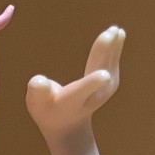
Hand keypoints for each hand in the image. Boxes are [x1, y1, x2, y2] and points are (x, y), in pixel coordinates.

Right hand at [25, 26, 124, 140]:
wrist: (67, 124)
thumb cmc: (47, 109)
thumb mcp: (36, 103)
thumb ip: (37, 92)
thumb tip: (39, 82)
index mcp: (71, 101)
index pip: (81, 91)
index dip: (91, 83)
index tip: (104, 76)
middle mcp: (91, 97)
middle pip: (98, 72)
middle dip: (103, 53)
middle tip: (110, 33)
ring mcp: (104, 92)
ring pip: (109, 66)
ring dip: (113, 47)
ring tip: (116, 30)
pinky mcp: (112, 84)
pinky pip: (113, 63)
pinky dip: (116, 48)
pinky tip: (119, 34)